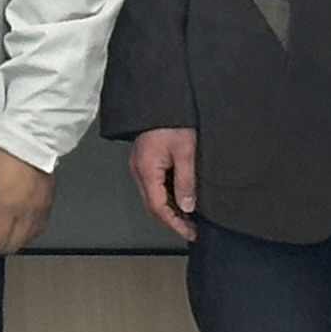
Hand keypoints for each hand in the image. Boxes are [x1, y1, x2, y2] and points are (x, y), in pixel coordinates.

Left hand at [0, 145, 55, 257]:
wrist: (29, 139)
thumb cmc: (2, 155)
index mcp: (7, 209)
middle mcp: (26, 215)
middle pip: (12, 246)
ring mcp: (39, 212)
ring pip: (26, 240)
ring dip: (11, 240)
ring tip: (1, 230)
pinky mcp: (47, 206)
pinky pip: (37, 229)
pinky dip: (25, 233)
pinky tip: (18, 225)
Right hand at [127, 126, 200, 241]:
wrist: (160, 98)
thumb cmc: (172, 120)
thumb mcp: (186, 151)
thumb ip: (186, 181)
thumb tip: (187, 207)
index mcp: (147, 170)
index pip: (158, 208)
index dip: (175, 224)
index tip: (190, 233)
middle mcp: (139, 170)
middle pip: (152, 206)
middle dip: (171, 221)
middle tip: (191, 230)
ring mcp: (140, 165)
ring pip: (152, 197)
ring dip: (169, 210)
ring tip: (189, 218)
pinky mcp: (144, 160)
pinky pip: (153, 186)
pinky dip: (166, 197)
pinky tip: (180, 198)